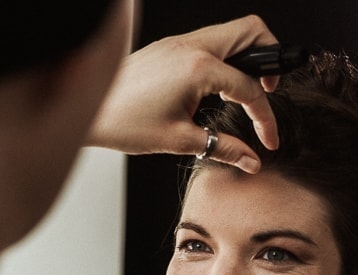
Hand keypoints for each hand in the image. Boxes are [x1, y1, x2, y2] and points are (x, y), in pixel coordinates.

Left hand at [87, 14, 279, 172]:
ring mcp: (178, 41)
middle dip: (270, 59)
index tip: (268, 139)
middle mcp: (191, 45)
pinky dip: (222, 58)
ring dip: (245, 57)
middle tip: (268, 91)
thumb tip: (250, 160)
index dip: (266, 116)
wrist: (87, 111)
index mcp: (198, 67)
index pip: (250, 87)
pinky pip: (207, 41)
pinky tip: (213, 87)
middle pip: (252, 31)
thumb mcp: (179, 140)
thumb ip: (222, 147)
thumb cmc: (124, 123)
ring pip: (230, 33)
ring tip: (242, 91)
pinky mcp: (167, 45)